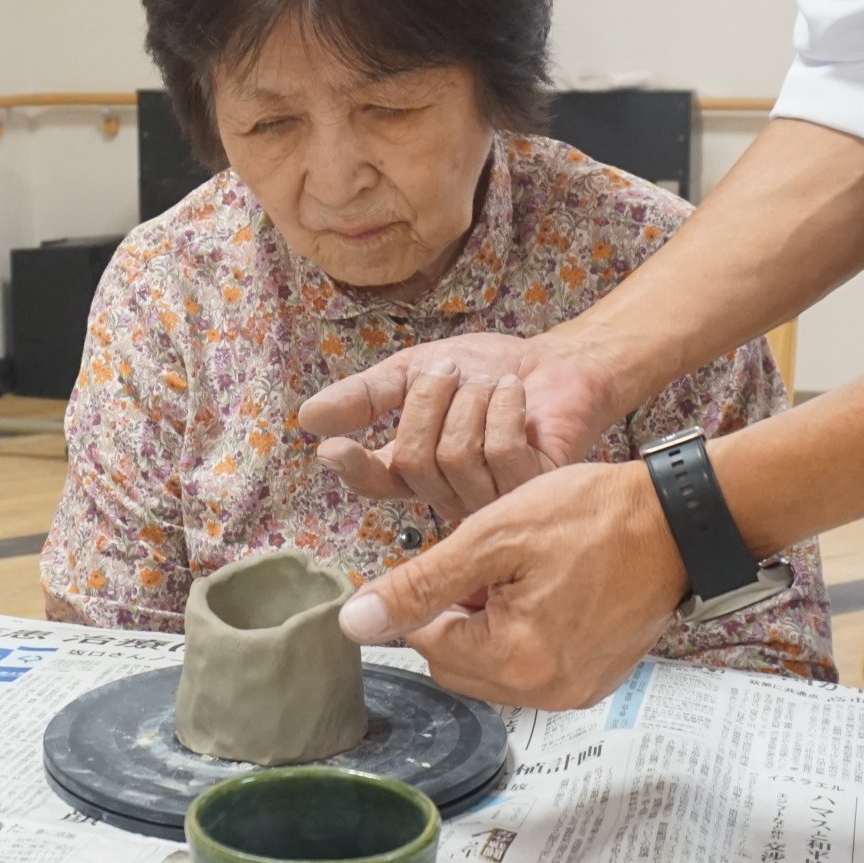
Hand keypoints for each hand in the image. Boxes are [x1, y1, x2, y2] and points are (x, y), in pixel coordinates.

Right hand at [300, 331, 620, 519]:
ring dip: (471, 400)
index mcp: (415, 471)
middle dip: (428, 402)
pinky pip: (500, 452)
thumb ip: (365, 395)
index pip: (375, 484)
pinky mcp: (532, 492)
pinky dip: (503, 408)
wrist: (555, 362)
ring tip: (491, 383)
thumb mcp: (414, 371)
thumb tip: (307, 418)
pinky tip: (514, 394)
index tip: (333, 448)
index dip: (353, 470)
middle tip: (452, 369)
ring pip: (456, 456)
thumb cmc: (485, 370)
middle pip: (414, 460)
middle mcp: (448, 494)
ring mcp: (491, 500)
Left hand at [336, 462, 687, 709]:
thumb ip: (421, 583)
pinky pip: (535, 666)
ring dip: (490, 623)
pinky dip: (526, 632)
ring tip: (521, 572)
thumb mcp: (493, 536)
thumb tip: (356, 623)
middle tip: (488, 562)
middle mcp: (547, 693)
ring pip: (494, 666)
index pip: (427, 644)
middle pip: (458, 664)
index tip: (451, 556)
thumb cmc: (592, 516)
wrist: (680, 520)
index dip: (427, 596)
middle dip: (457, 615)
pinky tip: (548, 590)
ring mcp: (577, 691)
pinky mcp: (597, 679)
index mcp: (515, 662)